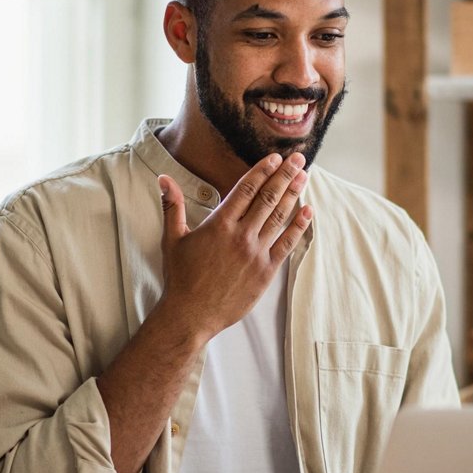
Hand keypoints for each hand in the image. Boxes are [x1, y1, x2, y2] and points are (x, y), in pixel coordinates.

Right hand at [156, 152, 310, 336]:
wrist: (191, 314)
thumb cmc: (181, 278)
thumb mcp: (172, 239)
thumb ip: (172, 206)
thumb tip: (164, 179)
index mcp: (219, 224)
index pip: (246, 189)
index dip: (262, 170)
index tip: (275, 158)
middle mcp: (241, 235)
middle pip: (267, 197)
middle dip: (284, 175)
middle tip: (298, 158)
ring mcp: (255, 253)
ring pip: (279, 216)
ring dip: (293, 194)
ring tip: (304, 176)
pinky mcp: (266, 271)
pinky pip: (286, 244)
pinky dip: (298, 226)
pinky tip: (308, 211)